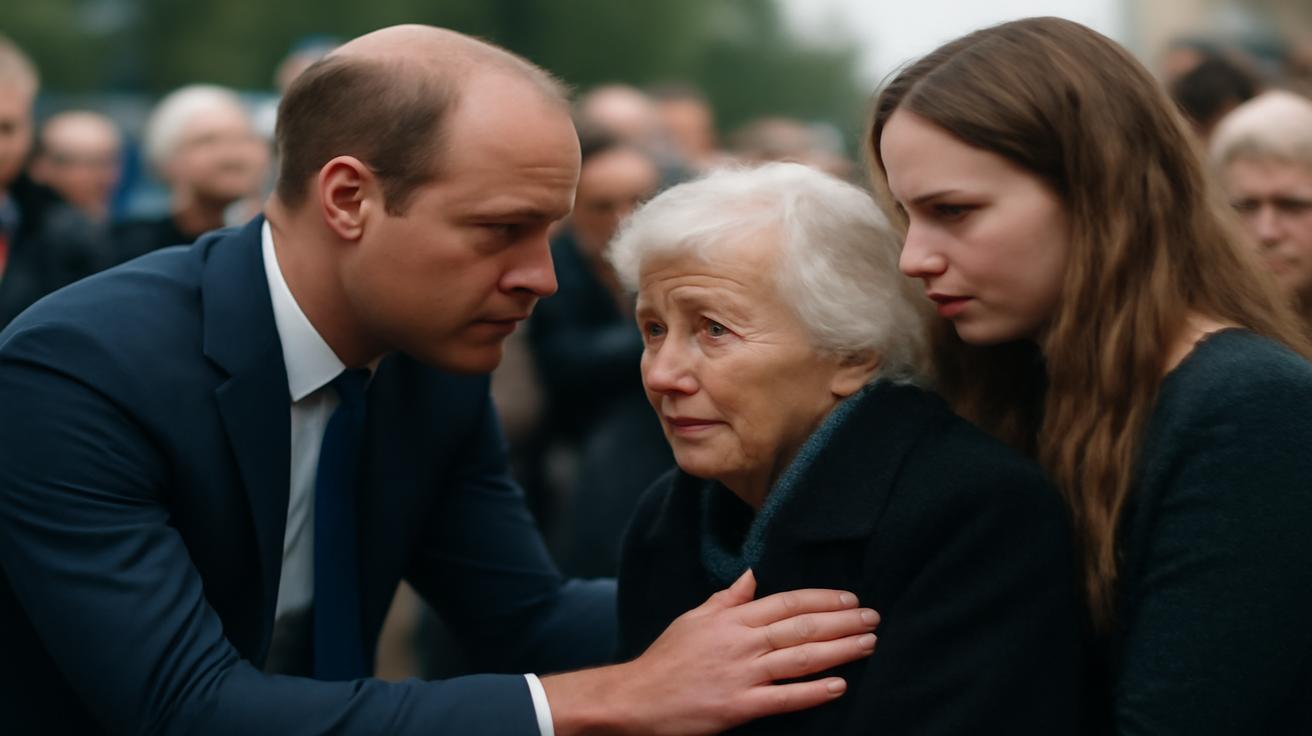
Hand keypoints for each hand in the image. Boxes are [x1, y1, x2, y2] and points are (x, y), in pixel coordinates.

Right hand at [543, 569, 878, 734]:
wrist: (636, 698)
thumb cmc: (666, 659)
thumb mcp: (693, 619)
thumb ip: (727, 599)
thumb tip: (751, 575)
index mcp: (733, 619)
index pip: (788, 602)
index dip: (823, 599)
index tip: (850, 599)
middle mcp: (743, 642)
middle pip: (802, 627)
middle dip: (843, 622)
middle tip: (873, 618)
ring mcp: (742, 674)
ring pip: (801, 658)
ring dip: (840, 650)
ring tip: (869, 644)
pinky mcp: (739, 706)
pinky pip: (784, 697)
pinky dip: (814, 691)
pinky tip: (839, 685)